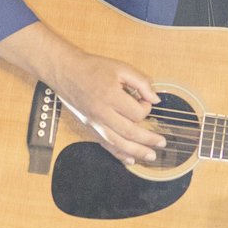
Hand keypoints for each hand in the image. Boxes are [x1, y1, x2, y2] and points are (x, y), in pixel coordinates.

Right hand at [53, 49, 165, 166]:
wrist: (65, 72)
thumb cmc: (92, 67)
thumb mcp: (120, 68)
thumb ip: (141, 82)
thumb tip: (155, 99)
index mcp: (110, 96)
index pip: (136, 112)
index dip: (146, 108)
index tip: (146, 101)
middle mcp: (102, 113)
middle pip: (129, 132)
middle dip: (148, 140)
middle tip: (162, 143)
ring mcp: (94, 122)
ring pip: (118, 143)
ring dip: (136, 152)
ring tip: (150, 156)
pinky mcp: (88, 127)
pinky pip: (105, 144)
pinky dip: (118, 154)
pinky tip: (129, 160)